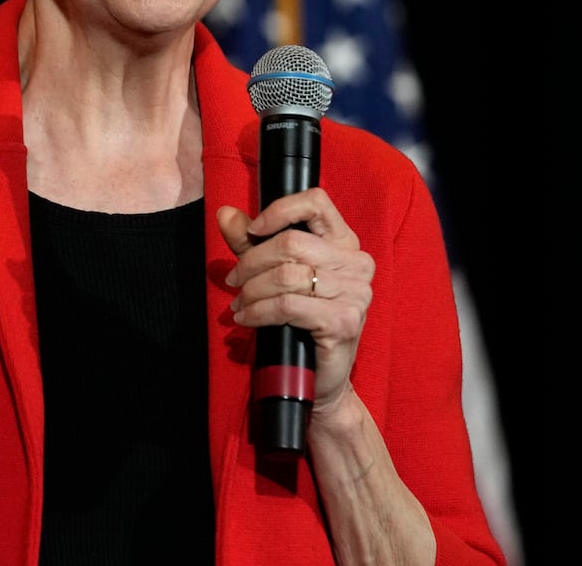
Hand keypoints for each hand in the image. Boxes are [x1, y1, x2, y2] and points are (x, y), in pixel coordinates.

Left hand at [217, 189, 374, 413]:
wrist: (320, 379)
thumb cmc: (299, 323)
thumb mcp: (273, 275)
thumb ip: (251, 244)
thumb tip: (225, 213)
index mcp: (345, 243)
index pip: (317, 202)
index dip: (280, 210)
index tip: (253, 229)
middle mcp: (357, 263)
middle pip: (291, 243)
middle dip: (251, 262)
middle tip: (234, 281)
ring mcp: (355, 293)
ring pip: (286, 276)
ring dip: (251, 290)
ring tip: (239, 303)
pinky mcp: (343, 322)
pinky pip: (287, 306)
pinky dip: (258, 311)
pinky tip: (246, 318)